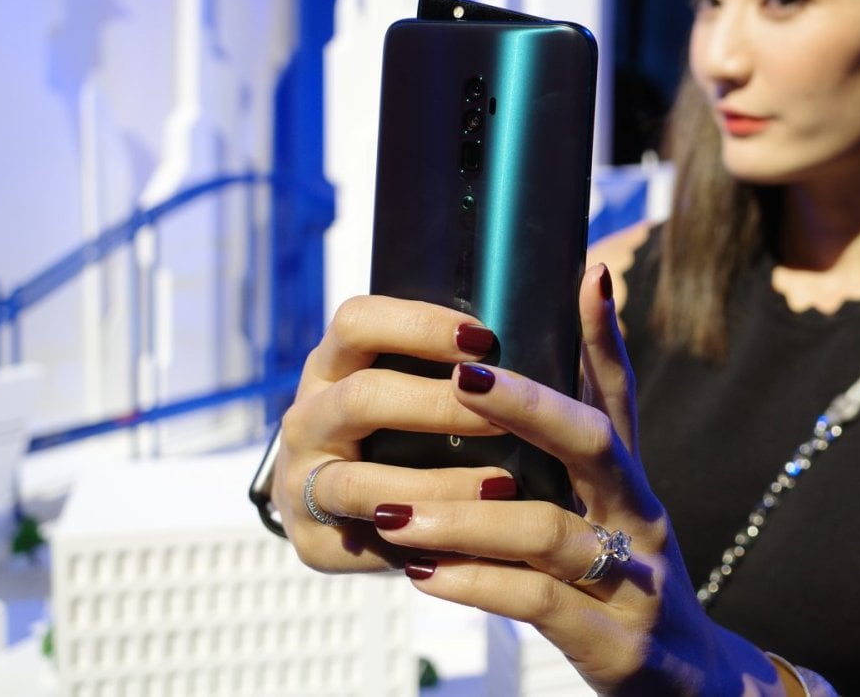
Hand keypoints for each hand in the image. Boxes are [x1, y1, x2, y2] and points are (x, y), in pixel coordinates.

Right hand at [271, 295, 512, 570]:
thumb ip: (456, 362)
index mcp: (333, 364)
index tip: (483, 338)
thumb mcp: (413, 386)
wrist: (347, 512)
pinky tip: (471, 541)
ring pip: (360, 482)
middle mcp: (308, 417)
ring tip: (503, 488)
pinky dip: (423, 540)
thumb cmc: (403, 433)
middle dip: (438, 407)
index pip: (357, 322)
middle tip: (502, 420)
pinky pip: (368, 541)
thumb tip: (558, 318)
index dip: (418, 325)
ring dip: (437, 485)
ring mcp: (300, 481)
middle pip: (362, 398)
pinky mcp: (311, 541)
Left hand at [365, 264, 781, 695]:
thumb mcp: (604, 513)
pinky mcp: (618, 641)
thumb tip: (502, 389)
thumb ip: (560, 458)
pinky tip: (424, 575)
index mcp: (630, 479)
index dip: (604, 333)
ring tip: (395, 509)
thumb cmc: (623, 584)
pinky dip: (476, 585)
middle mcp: (641, 515)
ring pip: (549, 530)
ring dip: (464, 517)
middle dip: (527, 404)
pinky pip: (538, 604)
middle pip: (594, 441)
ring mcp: (636, 578)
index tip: (587, 270)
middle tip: (460, 376)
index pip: (619, 392)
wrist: (690, 684)